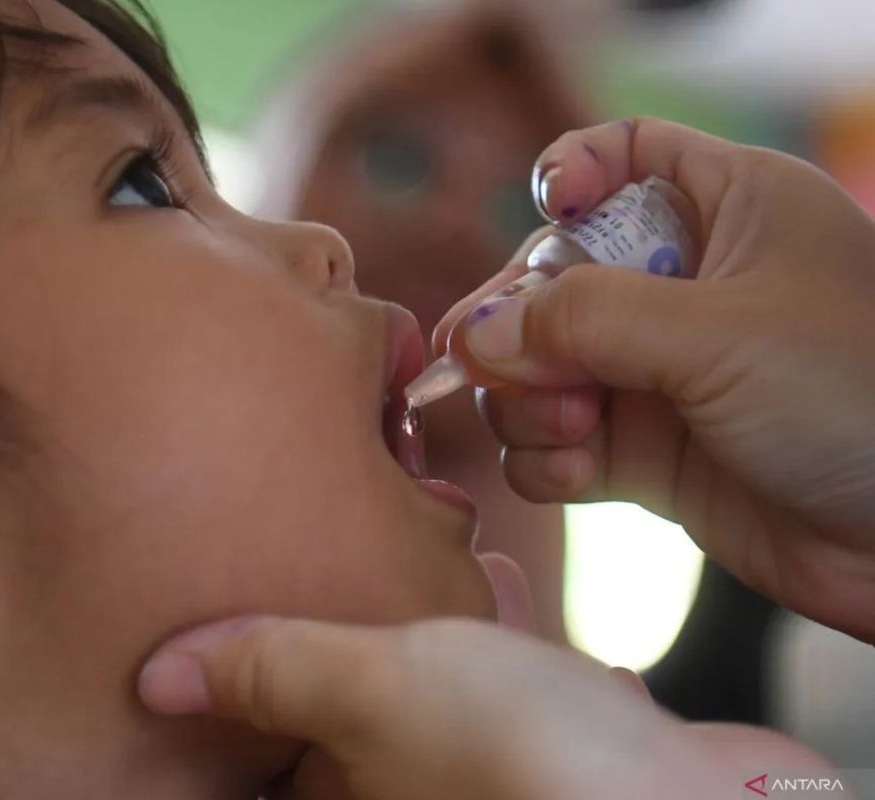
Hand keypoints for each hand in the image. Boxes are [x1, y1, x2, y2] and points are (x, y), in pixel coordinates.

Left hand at [138, 614, 828, 799]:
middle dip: (347, 648)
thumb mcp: (373, 685)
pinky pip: (517, 706)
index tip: (231, 625)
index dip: (238, 708)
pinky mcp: (567, 764)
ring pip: (438, 707)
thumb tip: (156, 678)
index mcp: (347, 799)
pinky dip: (512, 657)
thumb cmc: (527, 759)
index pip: (260, 769)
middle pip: (349, 731)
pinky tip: (519, 609)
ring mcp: (492, 785)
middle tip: (327, 575)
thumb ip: (270, 669)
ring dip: (433, 639)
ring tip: (430, 571)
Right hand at [435, 118, 874, 641]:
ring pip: (538, 365)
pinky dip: (547, 458)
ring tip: (570, 428)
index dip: (574, 172)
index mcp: (727, 210)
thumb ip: (585, 320)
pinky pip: (555, 443)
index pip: (626, 155)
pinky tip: (577, 474)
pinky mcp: (645, 454)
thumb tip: (475, 333)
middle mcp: (683, 286)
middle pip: (552, 275)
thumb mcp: (720, 334)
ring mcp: (658, 374)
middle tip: (492, 364)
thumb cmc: (859, 399)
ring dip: (527, 400)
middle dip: (517, 320)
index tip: (547, 213)